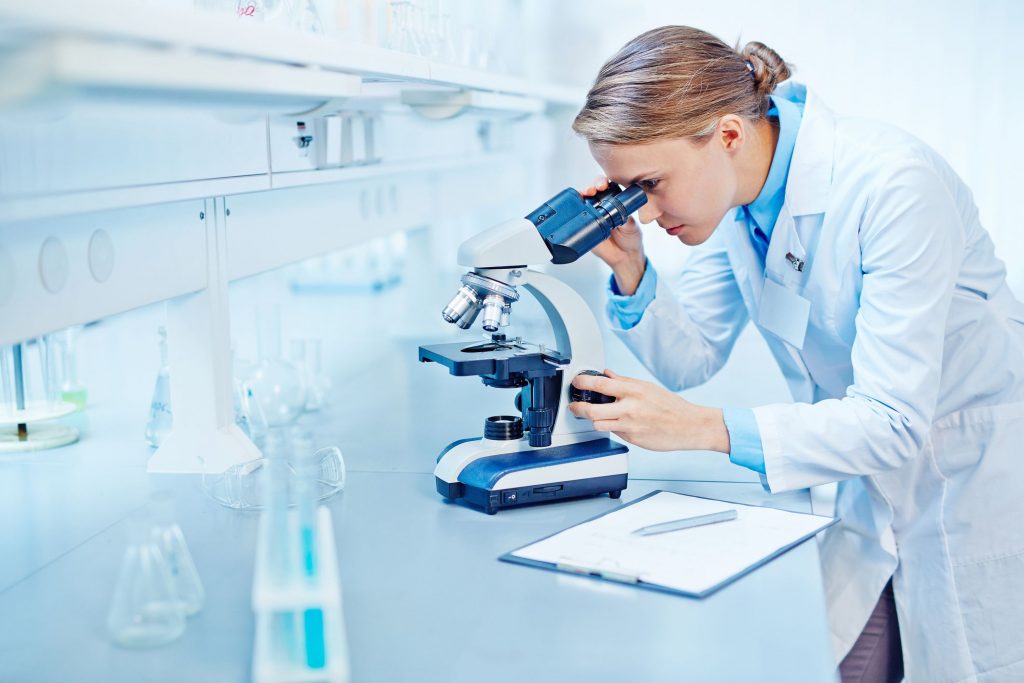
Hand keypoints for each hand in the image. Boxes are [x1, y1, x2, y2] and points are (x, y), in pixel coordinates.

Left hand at [567, 369, 729, 452]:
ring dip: (594, 420)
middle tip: (574, 406)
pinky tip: (618, 423)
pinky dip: (612, 427)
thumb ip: (624, 382)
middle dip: (577, 408)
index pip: (600, 385)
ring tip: (595, 415)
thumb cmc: (671, 406)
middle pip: (592, 410)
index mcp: (633, 391)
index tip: (576, 382)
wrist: (690, 426)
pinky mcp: (632, 439)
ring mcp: (630, 425)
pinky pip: (614, 432)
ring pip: (599, 424)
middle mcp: (629, 408)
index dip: (582, 383)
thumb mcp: (648, 387)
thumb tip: (607, 374)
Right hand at [578, 177, 645, 292]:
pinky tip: (574, 208)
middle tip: (594, 189)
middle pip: (593, 190)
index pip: (607, 187)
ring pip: (583, 201)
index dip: (603, 183)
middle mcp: (602, 206)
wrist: (623, 257)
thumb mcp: (631, 227)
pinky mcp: (584, 226)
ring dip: (582, 195)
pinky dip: (574, 211)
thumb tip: (622, 214)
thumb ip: (627, 220)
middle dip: (592, 186)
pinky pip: (577, 217)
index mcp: (615, 202)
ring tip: (585, 195)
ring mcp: (592, 215)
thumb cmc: (630, 239)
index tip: (603, 185)